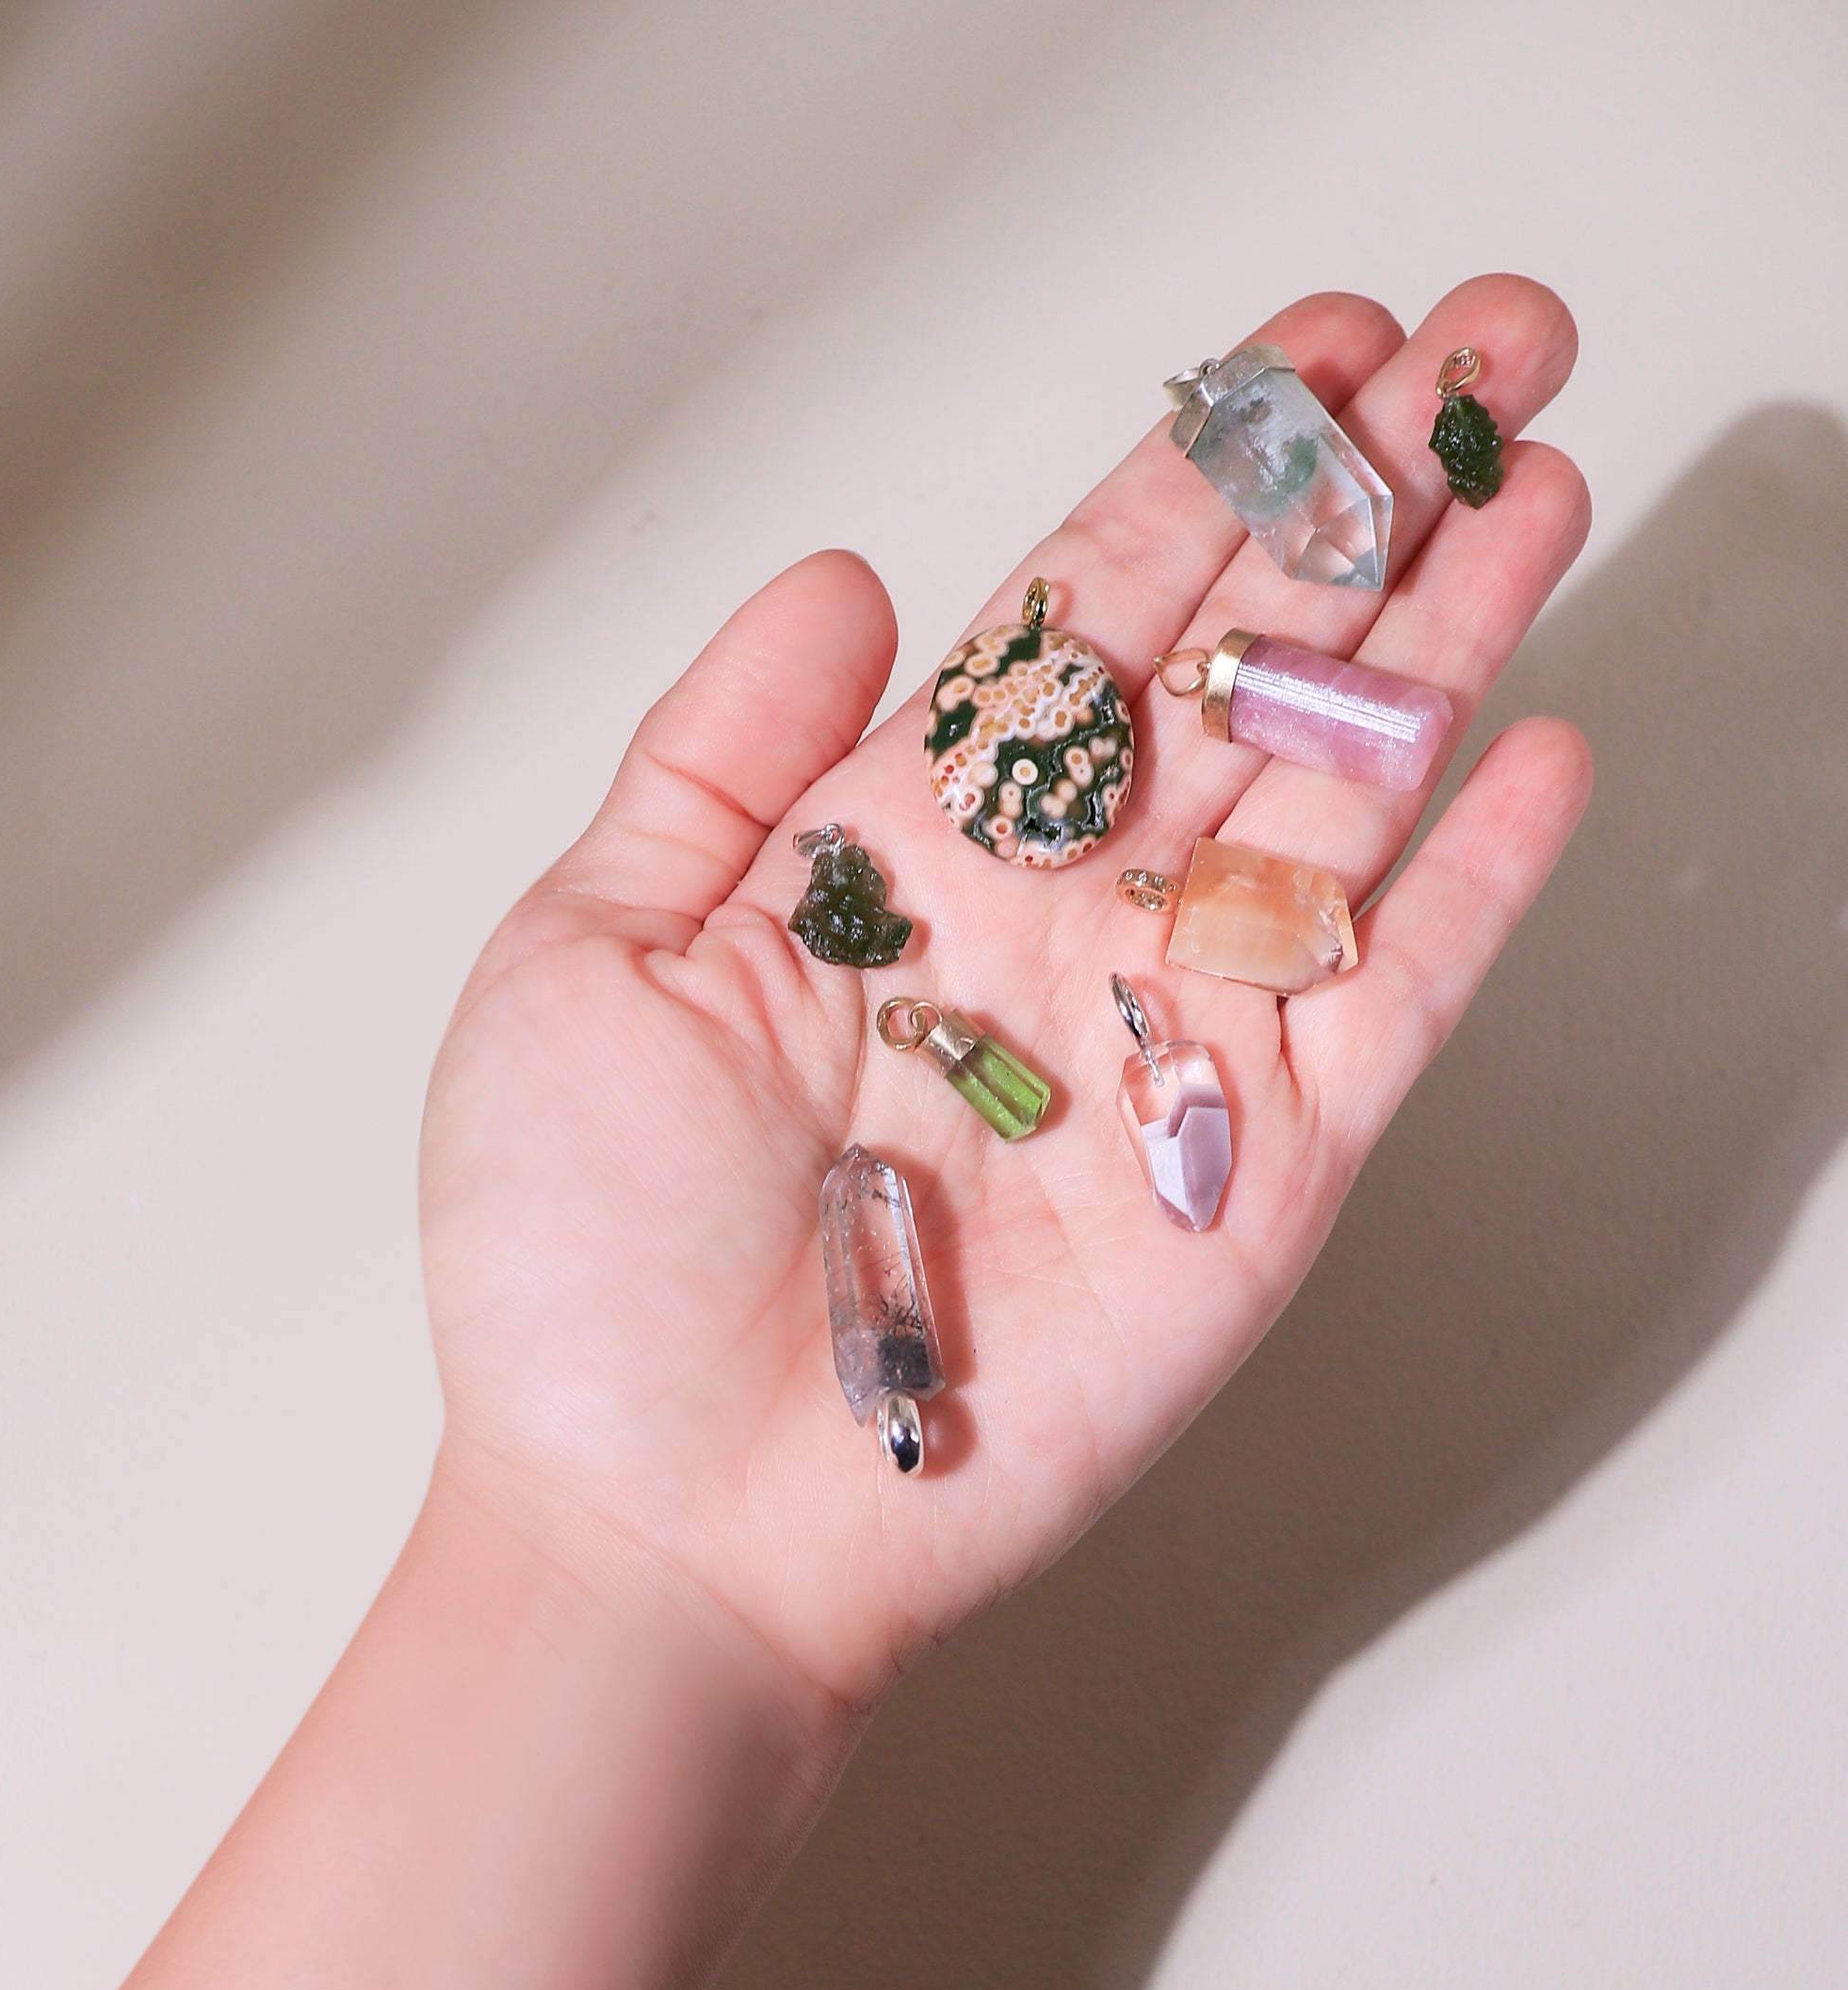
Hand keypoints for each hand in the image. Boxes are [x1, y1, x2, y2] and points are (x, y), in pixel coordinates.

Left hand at [419, 274, 1590, 1712]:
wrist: (664, 1517)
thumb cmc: (584, 1263)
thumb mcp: (588, 952)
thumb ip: (722, 755)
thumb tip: (850, 577)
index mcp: (901, 855)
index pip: (1083, 622)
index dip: (1197, 480)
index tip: (1303, 357)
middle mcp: (1051, 927)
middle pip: (1237, 677)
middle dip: (1360, 511)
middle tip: (1484, 343)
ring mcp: (1163, 1049)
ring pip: (1331, 808)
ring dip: (1440, 647)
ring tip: (1535, 487)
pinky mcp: (1249, 1184)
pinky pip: (1380, 1010)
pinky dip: (1463, 892)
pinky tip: (1532, 757)